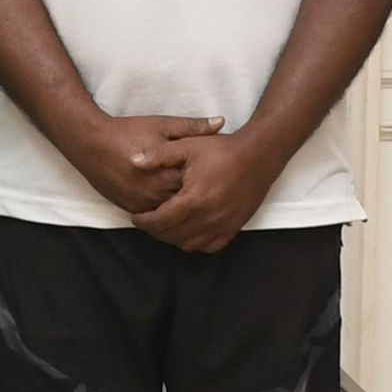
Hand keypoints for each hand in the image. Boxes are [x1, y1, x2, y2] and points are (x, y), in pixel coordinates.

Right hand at [59, 112, 223, 216]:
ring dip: (182, 211)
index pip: (198, 184)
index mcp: (167, 171)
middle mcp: (155, 192)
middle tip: (214, 196)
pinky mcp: (129, 207)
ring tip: (197, 207)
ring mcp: (141, 203)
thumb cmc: (127, 131)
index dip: (211, 183)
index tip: (222, 179)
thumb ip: (192, 126)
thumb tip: (221, 122)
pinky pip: (153, 219)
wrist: (90, 143)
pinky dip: (164, 216)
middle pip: (185, 203)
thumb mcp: (162, 125)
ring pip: (170, 215)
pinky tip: (175, 211)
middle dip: (198, 199)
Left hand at [130, 130, 284, 253]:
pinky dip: (195, 242)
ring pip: (189, 244)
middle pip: (172, 235)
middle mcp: (208, 217)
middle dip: (155, 230)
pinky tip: (188, 231)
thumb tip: (133, 161)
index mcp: (194, 199)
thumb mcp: (187, 146)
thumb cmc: (223, 149)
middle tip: (147, 221)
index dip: (144, 221)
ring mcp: (223, 225)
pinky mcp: (235, 227)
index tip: (136, 216)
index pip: (160, 221)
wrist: (259, 155)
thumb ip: (158, 155)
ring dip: (173, 238)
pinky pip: (210, 246)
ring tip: (165, 225)